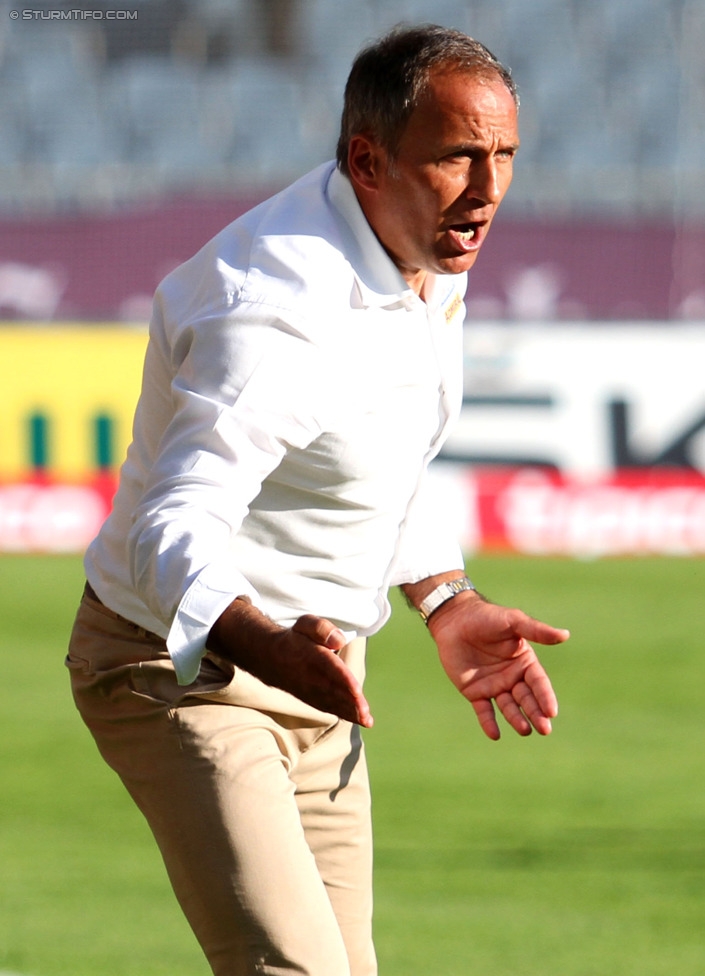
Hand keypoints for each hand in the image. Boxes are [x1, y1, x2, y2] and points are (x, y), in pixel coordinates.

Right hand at [207, 600, 372, 726]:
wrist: (270, 657)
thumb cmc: (295, 639)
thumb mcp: (305, 624)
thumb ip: (322, 628)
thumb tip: (339, 641)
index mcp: (311, 655)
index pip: (330, 668)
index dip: (344, 679)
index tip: (358, 691)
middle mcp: (310, 676)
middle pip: (333, 690)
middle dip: (350, 702)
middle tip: (366, 713)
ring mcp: (310, 690)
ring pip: (332, 702)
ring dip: (349, 713)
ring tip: (367, 721)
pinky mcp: (311, 698)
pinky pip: (329, 708)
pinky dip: (345, 715)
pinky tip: (361, 720)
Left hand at [427, 591, 569, 739]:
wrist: (454, 619)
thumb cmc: (486, 617)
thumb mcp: (513, 621)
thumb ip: (536, 630)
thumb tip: (565, 634)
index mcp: (525, 662)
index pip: (539, 683)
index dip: (545, 697)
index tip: (552, 712)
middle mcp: (512, 677)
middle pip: (527, 699)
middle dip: (536, 713)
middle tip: (544, 729)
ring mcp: (494, 686)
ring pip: (509, 707)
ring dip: (517, 719)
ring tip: (525, 730)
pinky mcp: (475, 692)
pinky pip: (484, 711)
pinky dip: (489, 723)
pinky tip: (495, 734)